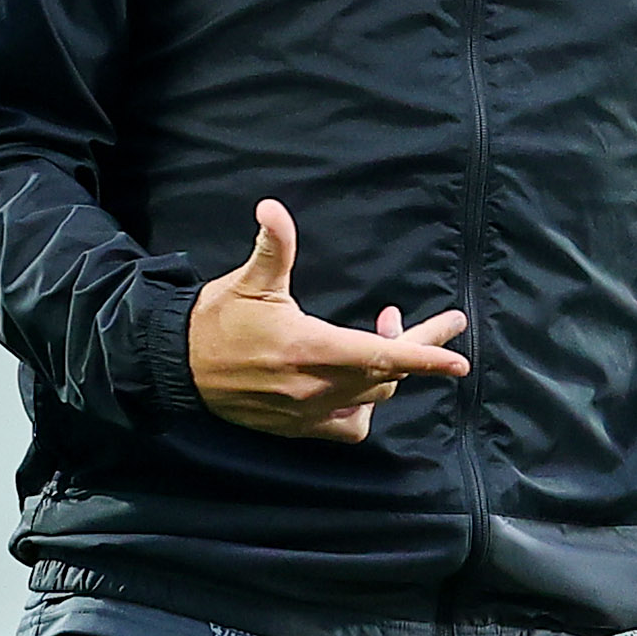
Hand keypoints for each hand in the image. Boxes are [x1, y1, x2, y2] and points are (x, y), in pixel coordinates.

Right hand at [189, 200, 469, 442]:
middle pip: (387, 374)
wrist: (177, 367)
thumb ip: (272, 247)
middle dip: (418, 347)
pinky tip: (362, 386)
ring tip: (388, 339)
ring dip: (391, 371)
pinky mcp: (298, 427)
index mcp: (310, 348)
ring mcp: (308, 412)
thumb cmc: (216, 320)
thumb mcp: (247, 282)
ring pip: (372, 398)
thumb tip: (272, 209)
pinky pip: (348, 427)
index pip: (381, 356)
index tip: (459, 359)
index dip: (424, 356)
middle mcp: (315, 387)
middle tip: (442, 322)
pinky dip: (365, 407)